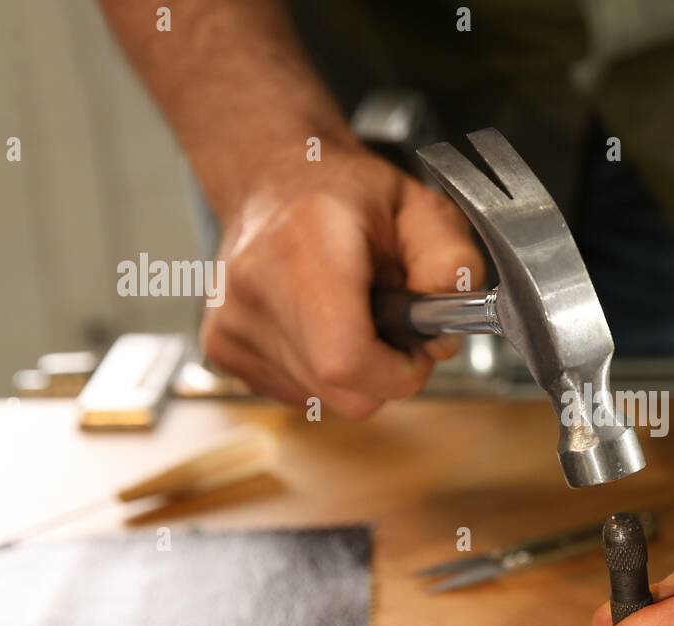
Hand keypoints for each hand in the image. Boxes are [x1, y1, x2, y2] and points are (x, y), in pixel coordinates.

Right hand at [201, 149, 483, 416]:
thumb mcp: (422, 207)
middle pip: (342, 391)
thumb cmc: (349, 194)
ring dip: (354, 370)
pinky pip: (299, 393)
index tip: (416, 347)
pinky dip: (323, 371)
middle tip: (392, 323)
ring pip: (324, 398)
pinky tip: (319, 323)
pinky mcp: (221, 348)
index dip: (398, 373)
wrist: (274, 179)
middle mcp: (254, 288)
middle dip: (386, 373)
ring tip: (352, 312)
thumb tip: (443, 335)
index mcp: (304, 246)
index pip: (346, 360)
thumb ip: (452, 262)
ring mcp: (230, 323)